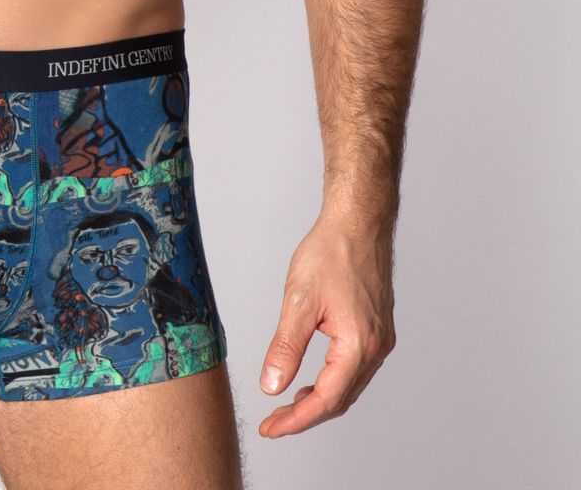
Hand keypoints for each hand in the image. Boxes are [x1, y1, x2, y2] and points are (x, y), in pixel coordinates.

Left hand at [258, 212, 395, 437]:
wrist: (358, 222)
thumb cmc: (331, 252)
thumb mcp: (299, 300)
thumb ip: (286, 347)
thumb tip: (272, 386)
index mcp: (359, 344)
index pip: (326, 400)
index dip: (296, 420)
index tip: (270, 429)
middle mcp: (376, 348)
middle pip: (340, 399)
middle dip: (305, 414)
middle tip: (273, 422)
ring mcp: (380, 339)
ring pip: (349, 386)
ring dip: (320, 400)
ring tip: (288, 406)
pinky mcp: (377, 330)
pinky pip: (354, 369)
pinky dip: (332, 381)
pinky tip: (312, 379)